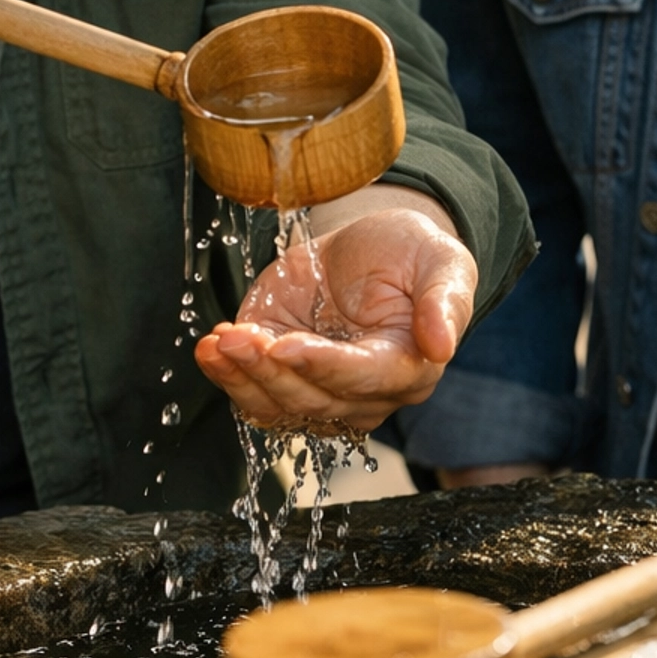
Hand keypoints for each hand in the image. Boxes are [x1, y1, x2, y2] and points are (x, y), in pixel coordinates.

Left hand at [194, 203, 475, 433]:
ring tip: (219, 342)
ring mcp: (320, 390)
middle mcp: (365, 395)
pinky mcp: (282, 376)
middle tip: (238, 338)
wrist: (373, 250)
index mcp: (408, 369)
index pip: (365, 379)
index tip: (288, 346)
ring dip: (243, 379)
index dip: (326, 367)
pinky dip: (227, 377)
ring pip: (279, 407)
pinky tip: (210, 349)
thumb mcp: (442, 262)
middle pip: (315, 401)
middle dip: (272, 372)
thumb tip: (442, 345)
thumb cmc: (413, 256)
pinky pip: (253, 395)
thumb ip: (446, 302)